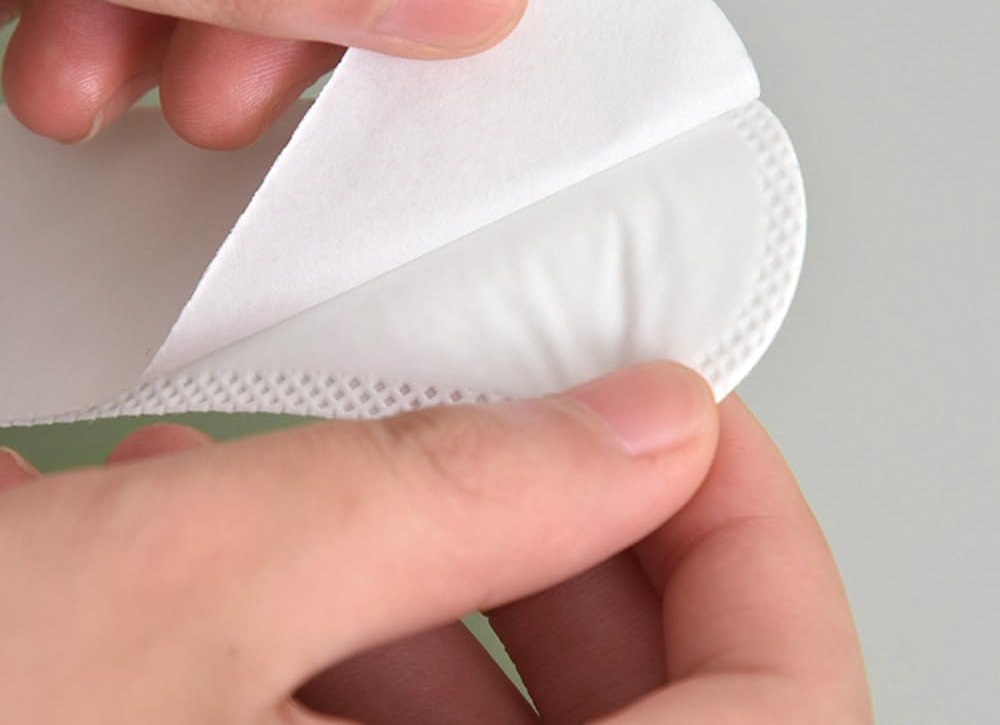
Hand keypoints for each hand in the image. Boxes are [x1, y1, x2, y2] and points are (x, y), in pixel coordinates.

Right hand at [0, 363, 870, 723]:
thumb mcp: (180, 587)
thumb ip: (447, 495)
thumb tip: (654, 421)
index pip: (789, 721)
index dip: (755, 543)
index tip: (690, 418)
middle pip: (653, 706)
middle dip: (583, 539)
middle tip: (530, 421)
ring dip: (440, 578)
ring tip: (346, 470)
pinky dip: (335, 637)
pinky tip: (232, 539)